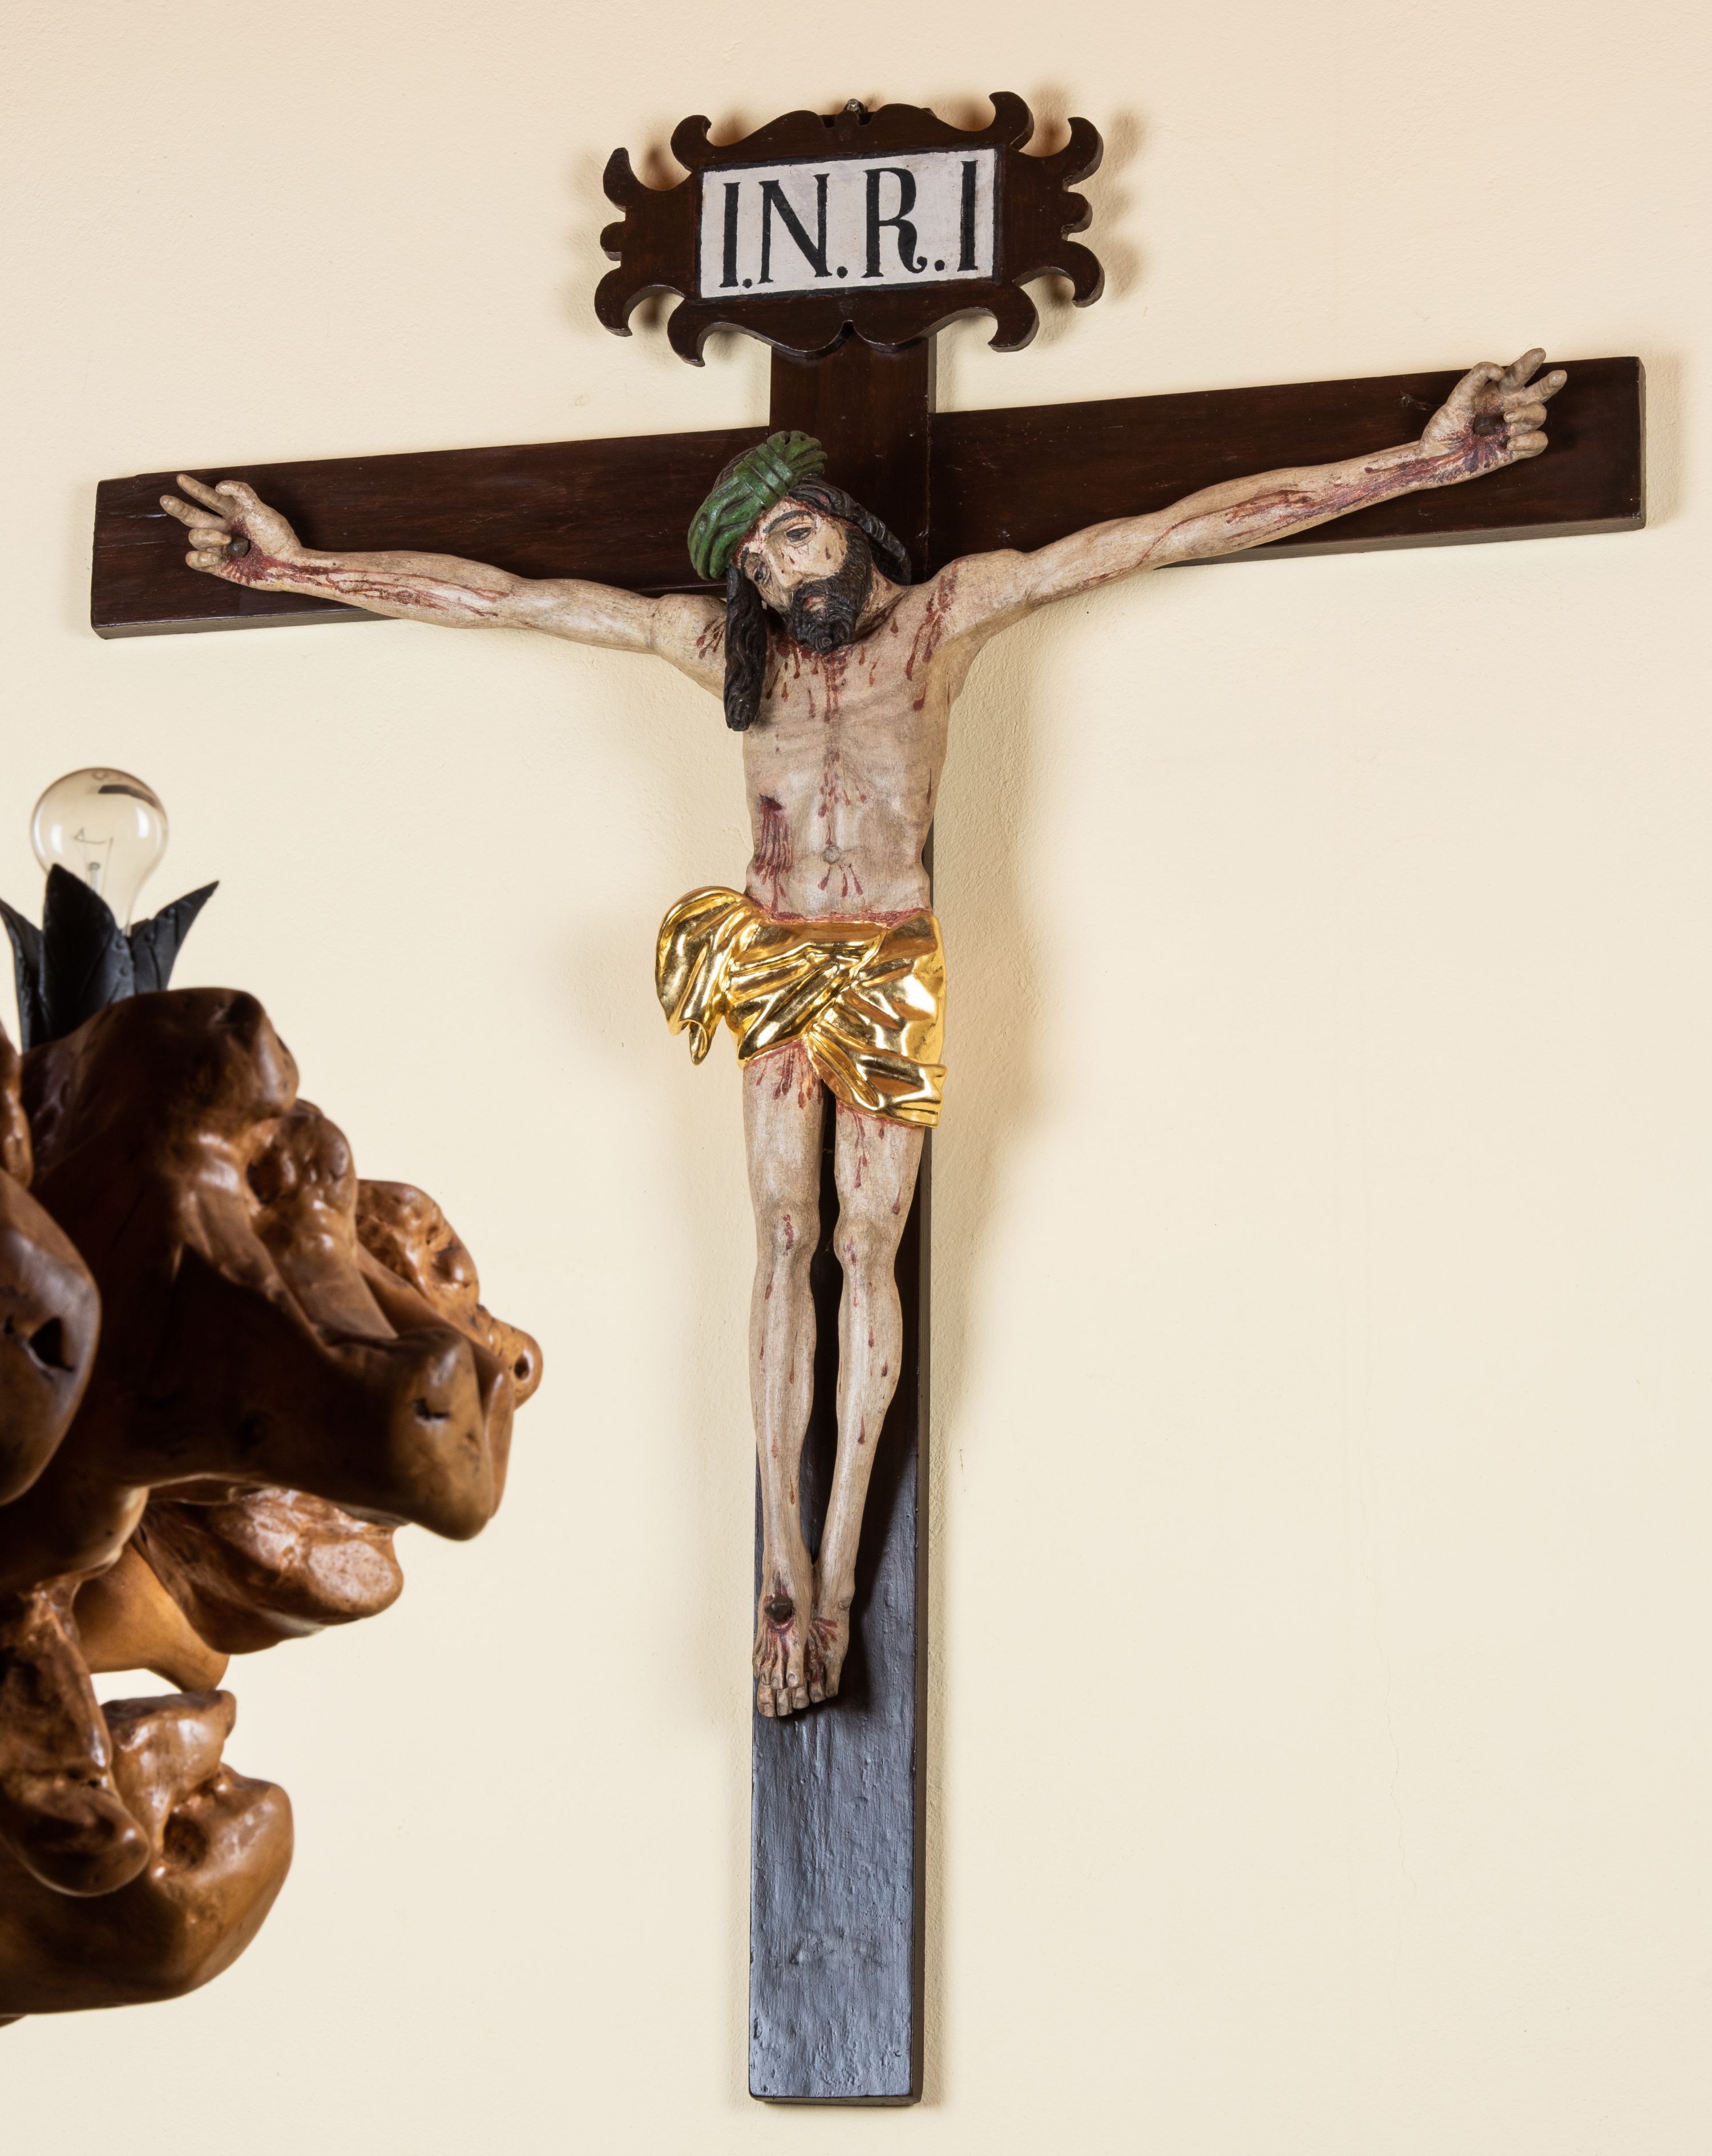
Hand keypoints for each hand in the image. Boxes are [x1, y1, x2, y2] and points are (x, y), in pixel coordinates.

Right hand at [159, 475, 303, 581]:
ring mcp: (220, 547)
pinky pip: (196, 561)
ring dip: (207, 536)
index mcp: (233, 512)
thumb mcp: (263, 511)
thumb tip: (220, 485)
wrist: (287, 565)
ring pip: (196, 537)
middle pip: (194, 516)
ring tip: (226, 539)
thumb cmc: (279, 538)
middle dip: (179, 508)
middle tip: (166, 500)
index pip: (209, 498)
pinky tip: (212, 557)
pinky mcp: (220, 566)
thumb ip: (242, 494)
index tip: (181, 479)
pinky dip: (199, 558)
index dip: (195, 489)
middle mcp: (224, 528)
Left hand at [1422, 349, 1565, 466]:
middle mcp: (1510, 407)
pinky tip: (1510, 444)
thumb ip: (1475, 379)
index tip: (1539, 353)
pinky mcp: (1515, 451)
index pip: (1519, 373)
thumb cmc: (1444, 427)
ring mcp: (1514, 429)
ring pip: (1539, 415)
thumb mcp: (1457, 399)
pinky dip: (1531, 442)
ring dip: (1527, 414)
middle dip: (1551, 383)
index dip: (1530, 363)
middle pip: (1539, 392)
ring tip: (1507, 419)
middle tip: (1560, 375)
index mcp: (1498, 392)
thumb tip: (1499, 371)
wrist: (1436, 460)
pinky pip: (1539, 443)